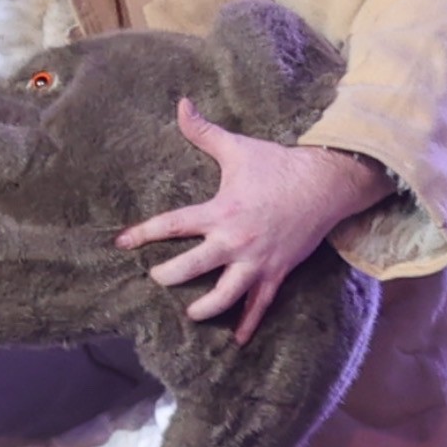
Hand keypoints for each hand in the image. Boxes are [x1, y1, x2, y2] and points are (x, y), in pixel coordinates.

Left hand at [115, 98, 389, 341]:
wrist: (325, 184)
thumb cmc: (278, 166)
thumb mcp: (238, 148)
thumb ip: (204, 132)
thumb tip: (181, 104)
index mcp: (221, 210)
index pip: (172, 225)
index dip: (143, 234)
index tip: (121, 243)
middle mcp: (235, 240)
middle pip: (191, 268)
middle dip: (167, 277)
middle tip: (155, 280)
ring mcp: (256, 261)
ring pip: (224, 296)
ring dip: (203, 309)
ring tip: (189, 314)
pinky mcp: (276, 273)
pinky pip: (260, 305)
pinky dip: (249, 325)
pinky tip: (236, 341)